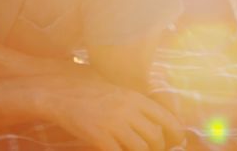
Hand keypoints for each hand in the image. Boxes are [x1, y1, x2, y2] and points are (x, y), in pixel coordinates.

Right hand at [39, 76, 183, 150]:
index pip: (167, 119)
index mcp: (135, 97)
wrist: (60, 94)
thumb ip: (136, 103)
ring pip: (142, 149)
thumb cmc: (90, 92)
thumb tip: (156, 120)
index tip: (175, 141)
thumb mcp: (118, 91)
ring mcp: (114, 124)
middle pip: (156, 137)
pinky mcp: (99, 137)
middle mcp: (128, 110)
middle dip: (158, 149)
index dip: (175, 134)